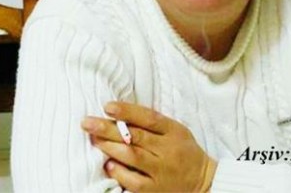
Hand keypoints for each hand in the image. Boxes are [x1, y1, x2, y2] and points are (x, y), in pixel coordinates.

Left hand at [81, 101, 216, 191]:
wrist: (203, 182)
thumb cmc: (183, 152)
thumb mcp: (176, 131)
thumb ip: (153, 123)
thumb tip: (120, 112)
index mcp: (174, 131)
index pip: (149, 118)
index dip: (128, 111)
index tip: (107, 106)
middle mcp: (168, 150)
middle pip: (135, 137)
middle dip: (108, 128)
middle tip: (87, 123)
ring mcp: (162, 170)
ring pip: (133, 157)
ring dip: (110, 147)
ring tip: (94, 140)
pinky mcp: (155, 189)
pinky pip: (134, 181)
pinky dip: (119, 172)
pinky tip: (108, 164)